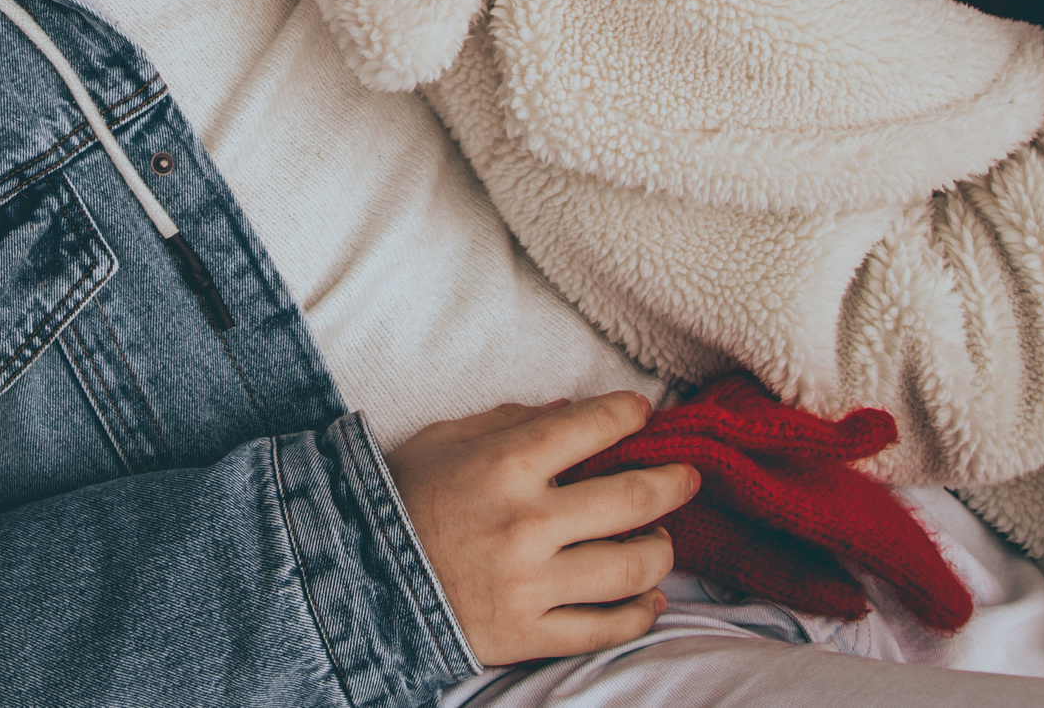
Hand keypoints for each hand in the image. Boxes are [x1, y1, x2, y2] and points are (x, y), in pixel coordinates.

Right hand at [386, 393, 698, 666]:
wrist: (356, 577)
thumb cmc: (402, 499)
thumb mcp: (446, 440)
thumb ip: (510, 421)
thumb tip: (570, 409)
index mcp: (505, 465)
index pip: (593, 428)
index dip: (630, 414)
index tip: (643, 412)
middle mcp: (526, 523)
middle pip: (632, 499)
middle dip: (672, 483)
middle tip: (687, 477)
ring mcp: (530, 584)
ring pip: (629, 568)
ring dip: (661, 551)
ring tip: (662, 540)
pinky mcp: (526, 634)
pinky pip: (603, 628)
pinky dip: (638, 614)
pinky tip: (649, 599)